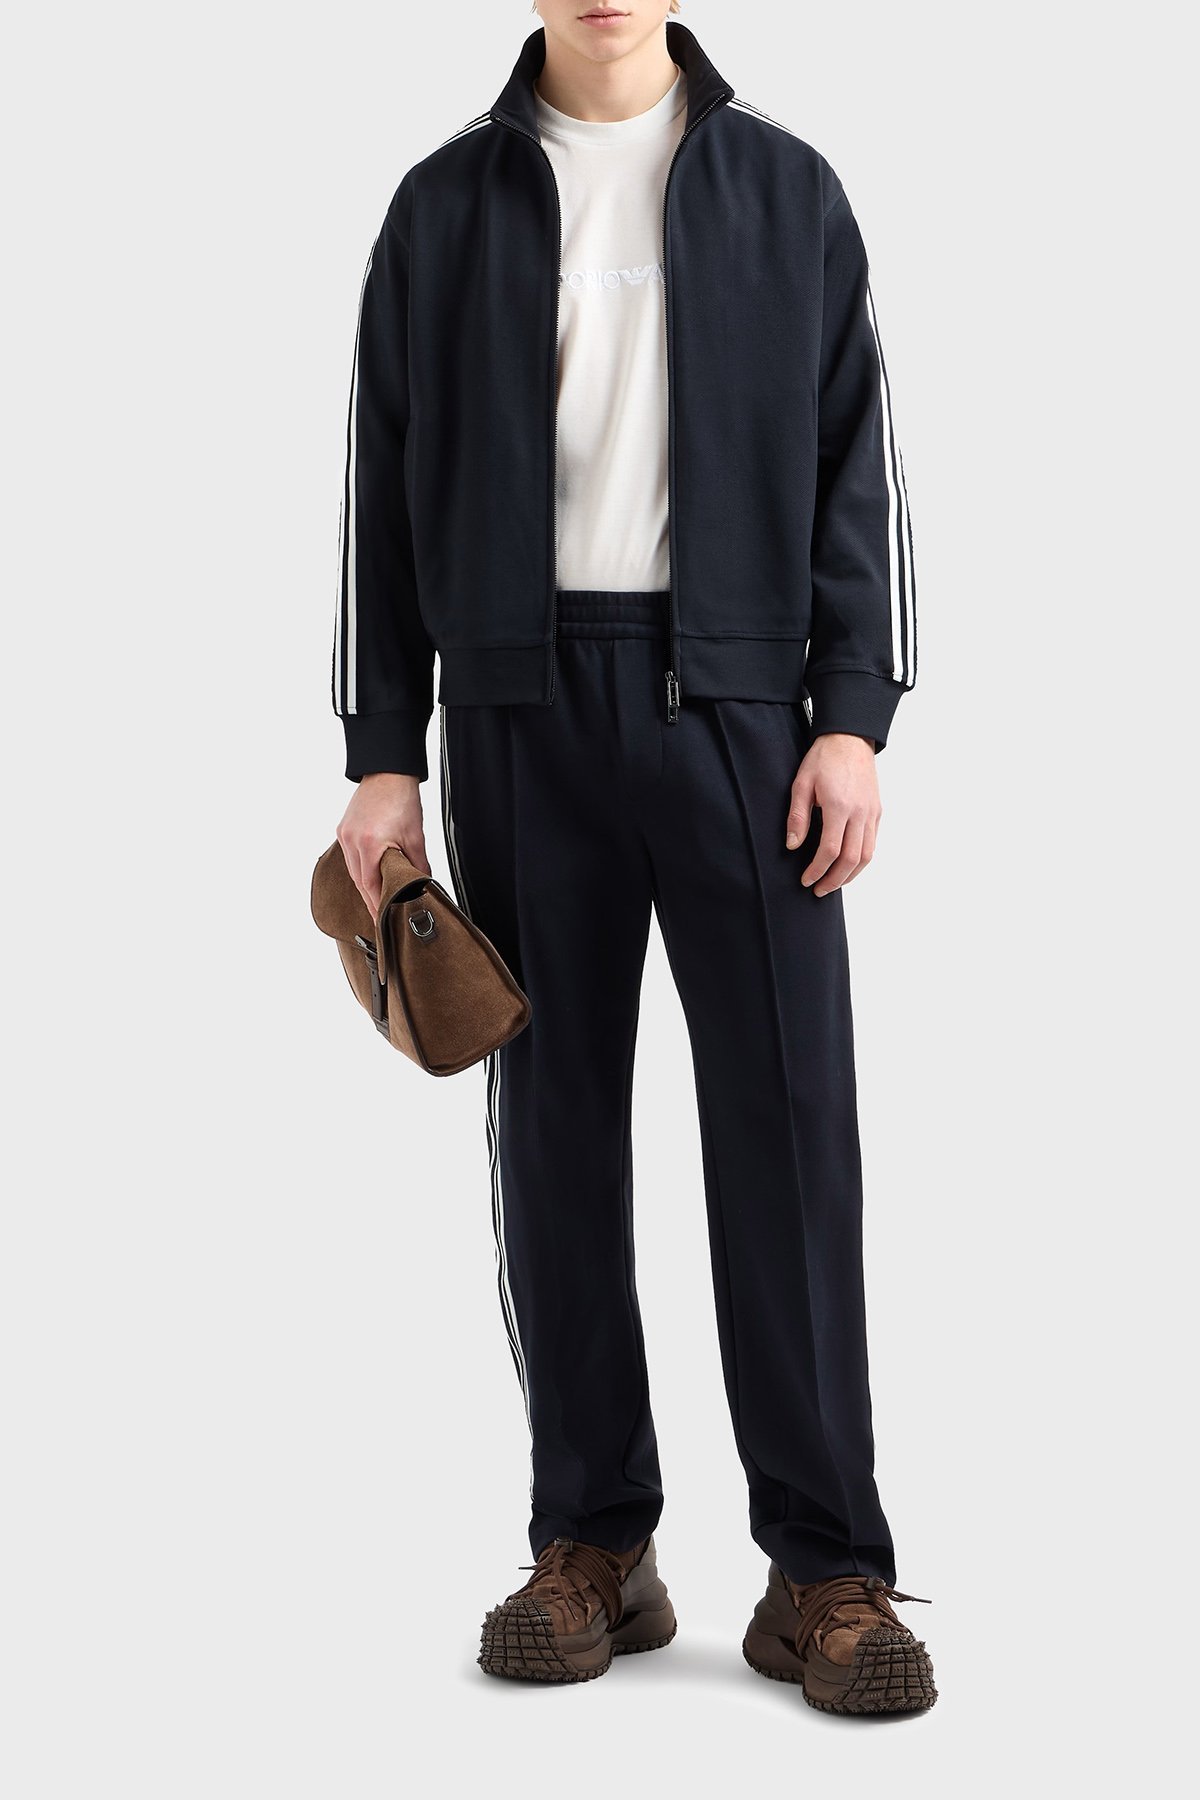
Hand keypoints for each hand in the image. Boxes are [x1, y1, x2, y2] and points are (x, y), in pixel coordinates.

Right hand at [336, 772, 429, 918]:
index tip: (384, 920)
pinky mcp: (343, 829)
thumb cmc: (401, 799)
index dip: (377, 905)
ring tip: (376, 902)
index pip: (371, 885)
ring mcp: (345, 834)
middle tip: (381, 918)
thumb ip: (418, 865)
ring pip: (353, 870)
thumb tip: (424, 885)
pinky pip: (350, 857)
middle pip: (359, 881)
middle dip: (371, 899)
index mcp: (370, 844)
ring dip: (365, 886)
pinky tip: (369, 877)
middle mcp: (352, 840)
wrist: (388, 772)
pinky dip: (359, 869)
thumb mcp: (415, 836)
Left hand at [786, 733, 881, 896]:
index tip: (806, 880)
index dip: (817, 870)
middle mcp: (860, 812)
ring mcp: (872, 812)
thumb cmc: (823, 758)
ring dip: (850, 875)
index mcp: (839, 806)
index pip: (830, 850)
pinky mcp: (877, 811)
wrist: (850, 737)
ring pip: (867, 855)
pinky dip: (862, 860)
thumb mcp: (801, 783)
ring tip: (834, 884)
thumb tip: (793, 847)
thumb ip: (798, 817)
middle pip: (852, 859)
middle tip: (818, 890)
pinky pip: (873, 843)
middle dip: (834, 880)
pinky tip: (848, 866)